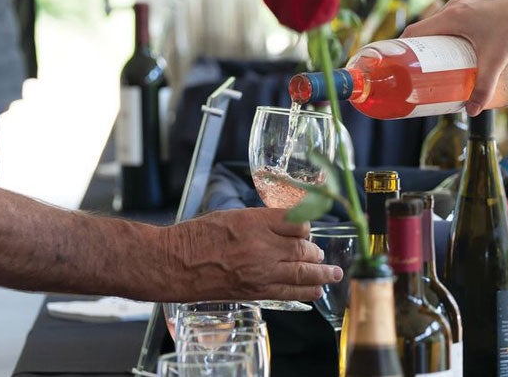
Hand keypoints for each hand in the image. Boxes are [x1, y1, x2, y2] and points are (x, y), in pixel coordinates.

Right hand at [161, 208, 341, 302]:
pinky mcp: (255, 291)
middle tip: (319, 254)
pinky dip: (307, 291)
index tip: (306, 230)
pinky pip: (289, 291)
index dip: (305, 226)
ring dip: (321, 273)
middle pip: (303, 248)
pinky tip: (317, 290)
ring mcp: (260, 270)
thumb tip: (282, 225)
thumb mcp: (231, 216)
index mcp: (255, 221)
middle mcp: (262, 245)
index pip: (296, 222)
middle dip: (314, 251)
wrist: (175, 263)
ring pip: (302, 271)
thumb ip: (259, 221)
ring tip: (332, 274)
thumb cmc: (196, 236)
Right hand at [403, 0, 507, 114]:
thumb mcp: (496, 61)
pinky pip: (451, 22)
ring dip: (433, 44)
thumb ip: (484, 87)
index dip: (402, 49)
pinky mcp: (475, 8)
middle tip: (417, 74)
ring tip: (433, 67)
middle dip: (418, 52)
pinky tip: (453, 52)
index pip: (415, 32)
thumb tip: (471, 111)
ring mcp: (464, 6)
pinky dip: (446, 36)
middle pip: (425, 31)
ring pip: (439, 26)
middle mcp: (454, 8)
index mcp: (451, 17)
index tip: (398, 67)